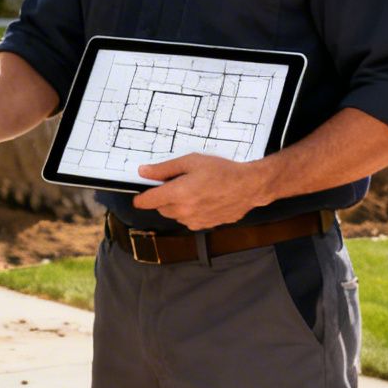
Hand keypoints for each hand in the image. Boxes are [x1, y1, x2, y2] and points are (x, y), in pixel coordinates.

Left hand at [130, 152, 269, 229]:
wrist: (248, 187)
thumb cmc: (222, 171)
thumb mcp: (191, 162)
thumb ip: (164, 169)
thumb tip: (144, 172)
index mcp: (178, 193)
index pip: (147, 201)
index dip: (140, 198)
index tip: (138, 196)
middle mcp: (183, 210)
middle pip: (160, 207)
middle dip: (163, 196)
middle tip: (178, 182)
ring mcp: (193, 221)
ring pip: (174, 214)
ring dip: (177, 204)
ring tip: (194, 189)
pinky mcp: (203, 225)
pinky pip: (188, 219)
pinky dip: (189, 211)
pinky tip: (202, 199)